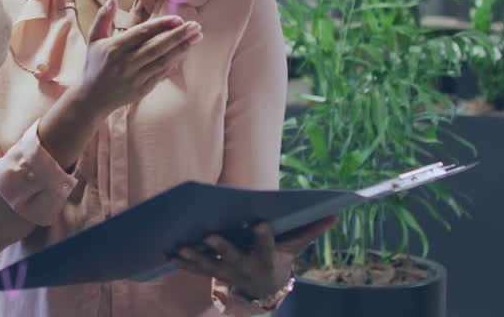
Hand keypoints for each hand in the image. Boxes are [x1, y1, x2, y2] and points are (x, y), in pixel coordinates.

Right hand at [71, 0, 201, 116]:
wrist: (91, 99)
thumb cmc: (94, 65)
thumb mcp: (93, 38)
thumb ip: (103, 16)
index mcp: (114, 48)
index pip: (142, 33)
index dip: (162, 25)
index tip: (178, 19)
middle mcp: (125, 63)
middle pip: (157, 47)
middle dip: (178, 35)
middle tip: (196, 26)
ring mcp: (135, 78)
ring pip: (162, 61)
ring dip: (181, 49)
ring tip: (196, 37)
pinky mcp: (142, 90)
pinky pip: (161, 74)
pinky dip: (174, 62)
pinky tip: (184, 52)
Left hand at [168, 217, 336, 301]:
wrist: (266, 289)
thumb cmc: (281, 259)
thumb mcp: (297, 247)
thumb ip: (311, 229)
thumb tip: (335, 213)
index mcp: (267, 257)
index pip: (267, 245)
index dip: (263, 235)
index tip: (259, 221)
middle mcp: (245, 266)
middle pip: (232, 256)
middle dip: (220, 246)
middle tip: (208, 235)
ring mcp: (227, 272)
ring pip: (209, 265)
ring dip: (194, 257)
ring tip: (179, 247)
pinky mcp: (214, 273)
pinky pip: (196, 269)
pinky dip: (182, 262)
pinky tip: (168, 253)